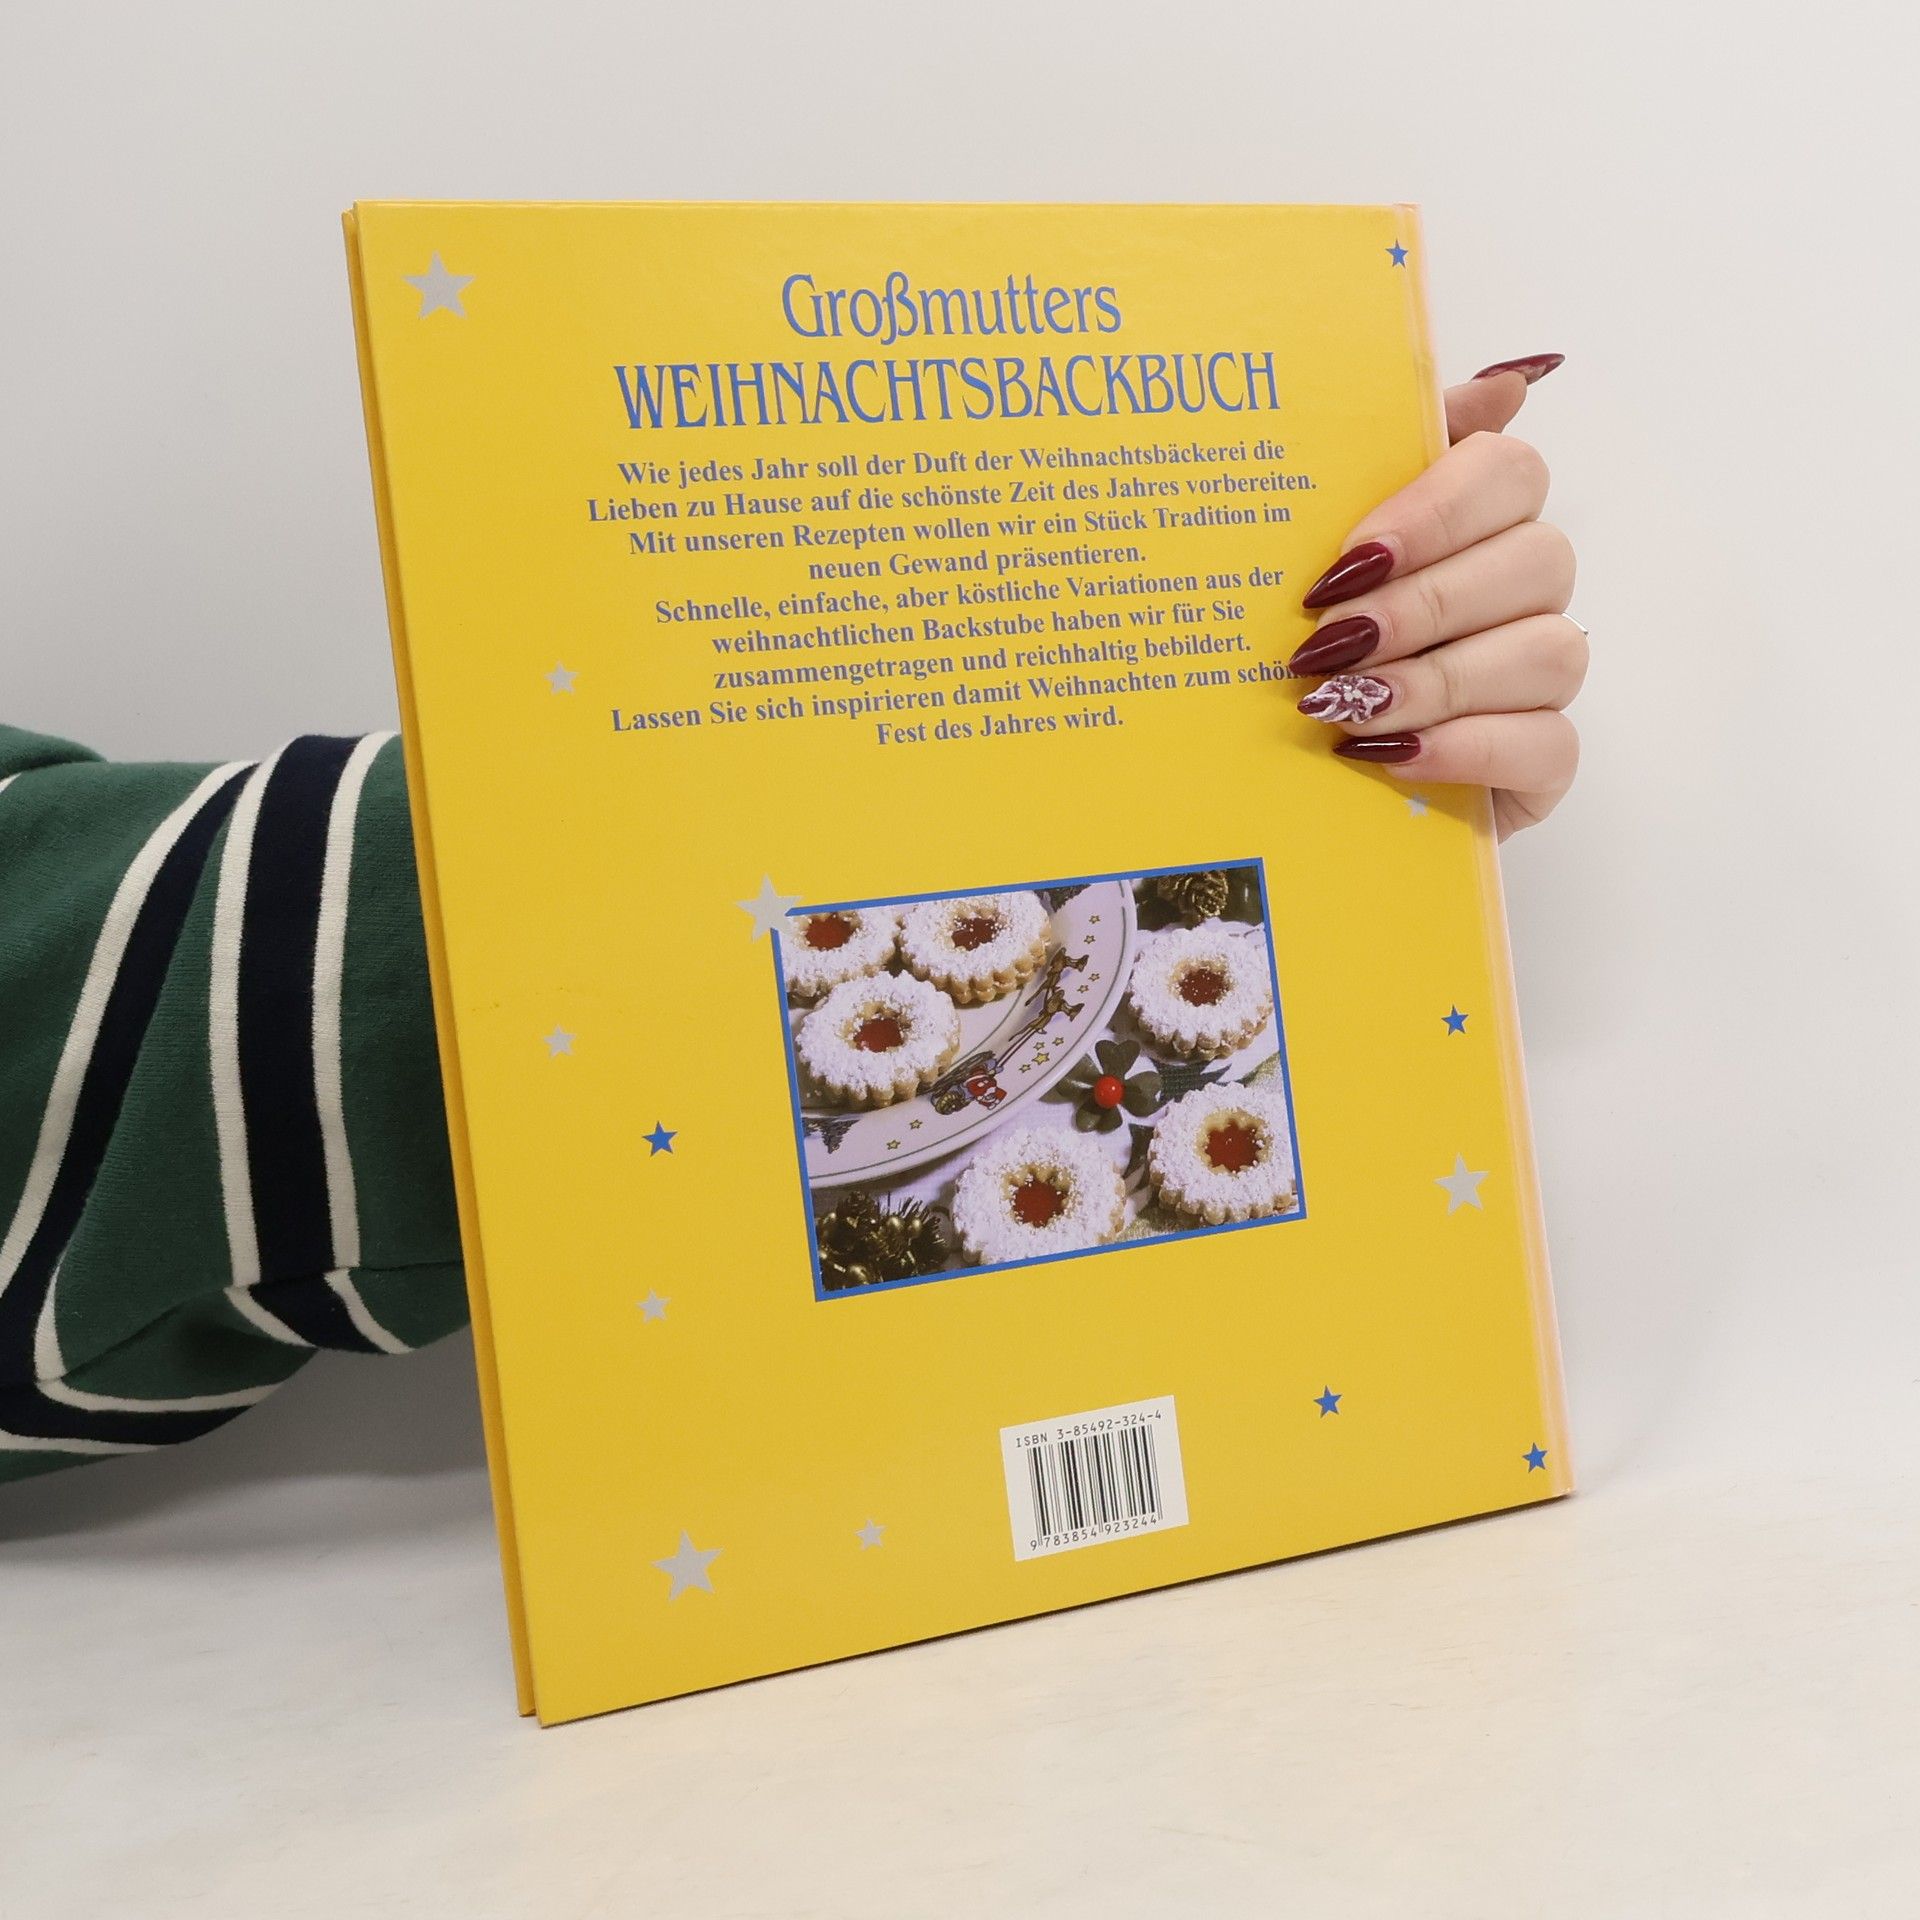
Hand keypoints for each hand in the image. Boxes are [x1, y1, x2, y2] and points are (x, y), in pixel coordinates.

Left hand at [1290, 355, 1583, 837]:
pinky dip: (1466, 747)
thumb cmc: (1309, 644)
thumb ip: (1384, 454)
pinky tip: (1391, 752)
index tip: (1348, 558)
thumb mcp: (1314, 544)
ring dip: (1438, 680)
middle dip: (1423, 606)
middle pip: (1536, 558)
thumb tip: (1506, 383)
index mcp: (1476, 520)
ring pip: (1549, 651)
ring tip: (1347, 708)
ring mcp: (1540, 676)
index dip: (1437, 510)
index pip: (1509, 472)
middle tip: (1329, 643)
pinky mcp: (1543, 759)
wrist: (1287, 767)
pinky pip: (1548, 742)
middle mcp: (1523, 588)